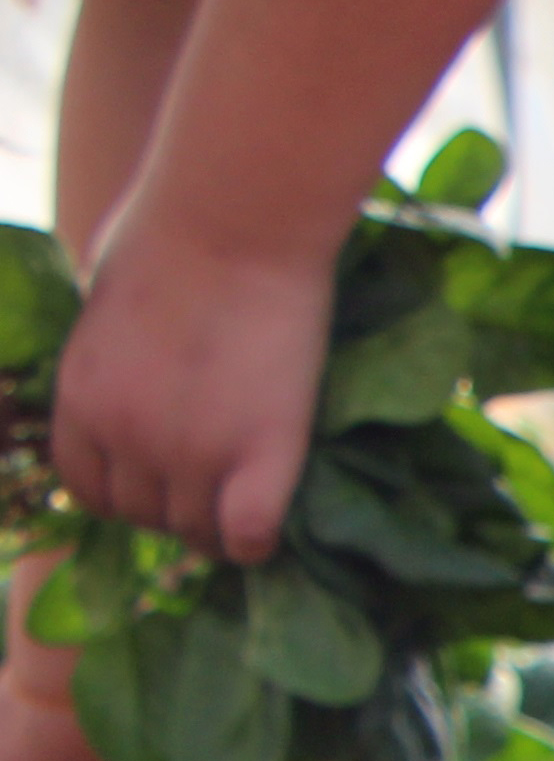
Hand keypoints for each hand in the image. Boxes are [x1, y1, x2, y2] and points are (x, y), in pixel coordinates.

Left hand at [50, 219, 331, 561]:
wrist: (233, 222)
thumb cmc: (169, 233)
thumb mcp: (102, 297)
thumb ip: (107, 356)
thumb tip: (127, 368)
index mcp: (80, 399)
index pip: (86, 490)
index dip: (124, 491)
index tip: (156, 480)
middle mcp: (126, 436)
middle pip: (142, 517)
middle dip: (172, 507)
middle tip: (208, 484)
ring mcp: (192, 451)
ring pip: (195, 534)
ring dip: (216, 523)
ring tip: (242, 496)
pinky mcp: (259, 455)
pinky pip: (248, 535)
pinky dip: (254, 538)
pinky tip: (266, 514)